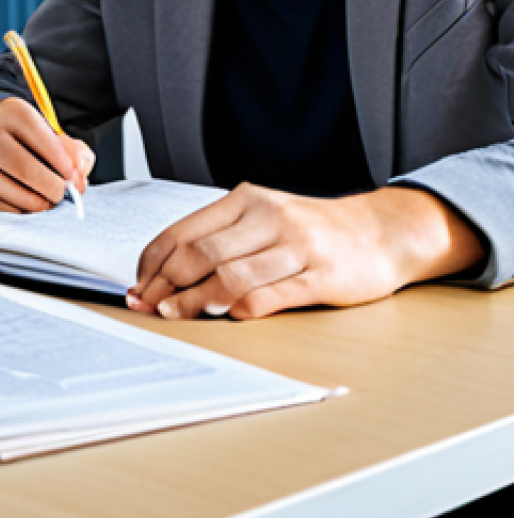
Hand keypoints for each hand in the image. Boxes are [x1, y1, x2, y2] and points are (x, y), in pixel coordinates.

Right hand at [0, 98, 94, 212]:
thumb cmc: (26, 142)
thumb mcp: (50, 135)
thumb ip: (73, 151)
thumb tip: (79, 173)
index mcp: (9, 112)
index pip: (39, 134)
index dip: (61, 159)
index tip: (74, 176)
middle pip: (23, 168)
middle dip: (51, 187)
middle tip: (63, 195)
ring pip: (11, 192)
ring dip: (37, 203)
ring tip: (47, 201)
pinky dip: (19, 211)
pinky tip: (26, 202)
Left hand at [128, 182, 484, 320]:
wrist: (379, 230)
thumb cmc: (311, 229)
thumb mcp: (262, 218)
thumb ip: (220, 239)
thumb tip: (165, 273)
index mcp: (245, 200)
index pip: (184, 231)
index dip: (153, 263)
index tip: (138, 285)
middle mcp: (269, 217)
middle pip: (201, 254)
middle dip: (166, 285)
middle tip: (150, 307)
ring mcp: (297, 245)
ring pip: (232, 276)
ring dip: (196, 301)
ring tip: (177, 316)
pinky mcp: (323, 275)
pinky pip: (275, 294)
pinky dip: (246, 308)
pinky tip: (230, 317)